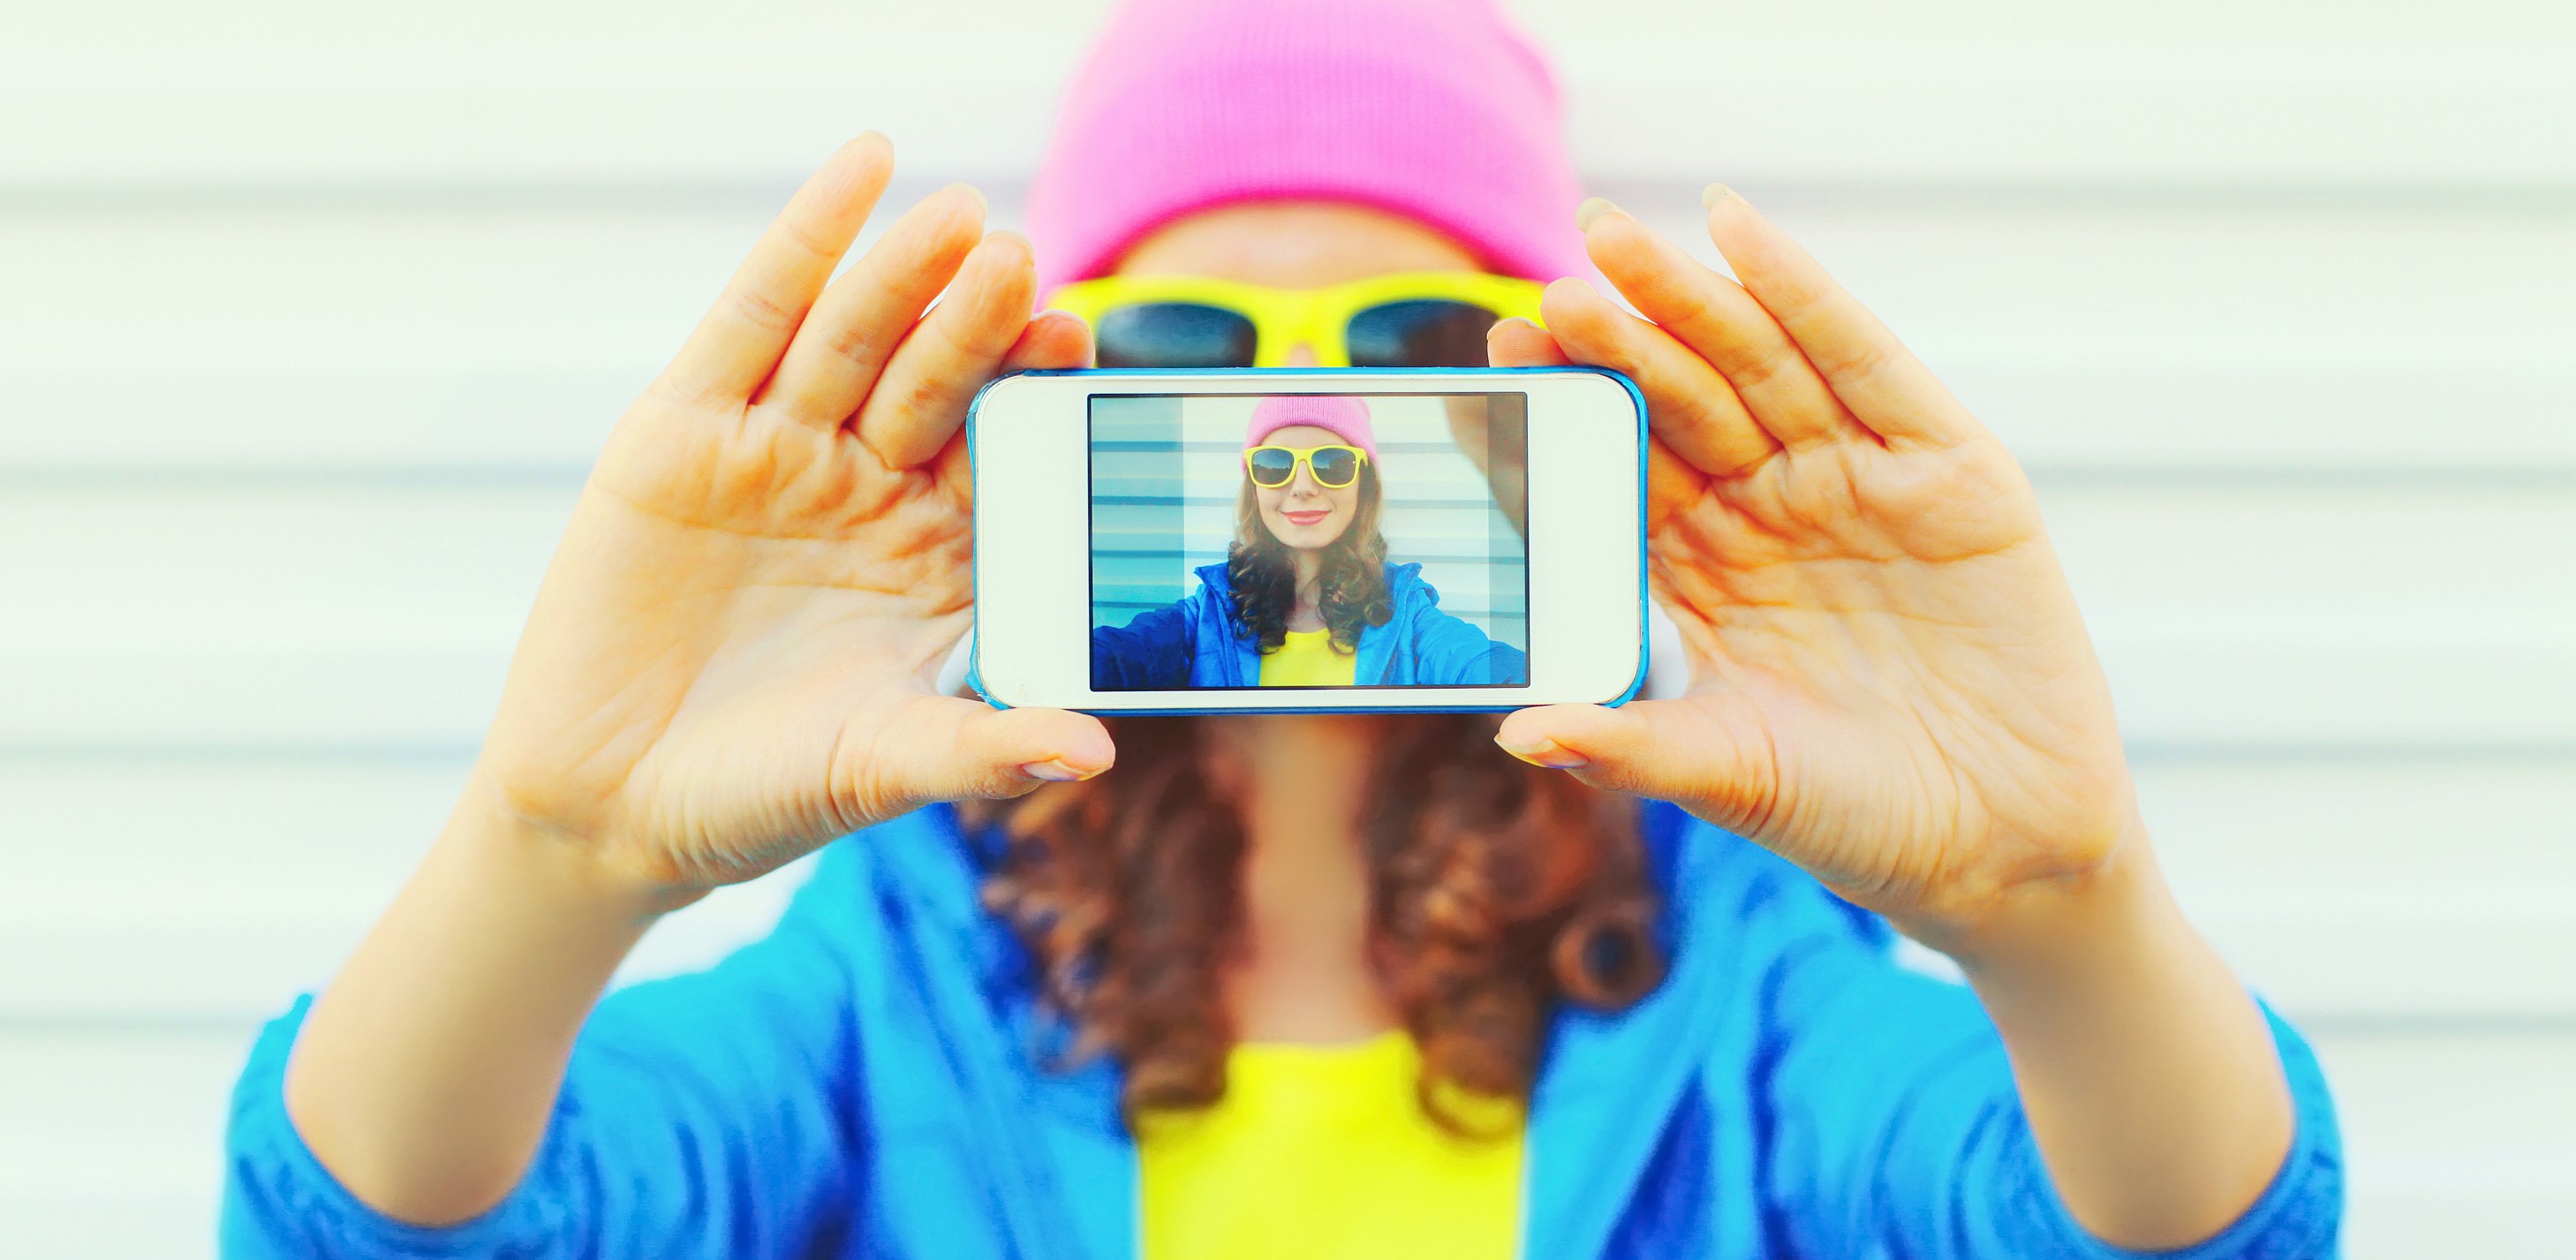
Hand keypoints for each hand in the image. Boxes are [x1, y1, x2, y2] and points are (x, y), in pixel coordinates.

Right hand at [475, 136, 1112, 896]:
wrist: (608, 811)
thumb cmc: (764, 795)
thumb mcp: (880, 768)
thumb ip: (983, 749)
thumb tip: (1097, 752)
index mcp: (941, 553)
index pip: (1006, 454)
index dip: (1036, 397)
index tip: (1076, 350)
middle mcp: (871, 487)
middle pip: (937, 382)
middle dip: (977, 323)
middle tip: (1020, 261)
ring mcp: (781, 450)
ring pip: (855, 340)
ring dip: (903, 274)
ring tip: (955, 216)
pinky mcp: (686, 431)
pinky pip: (752, 321)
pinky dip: (803, 244)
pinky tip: (859, 173)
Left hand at [1489, 188, 2136, 951]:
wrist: (2002, 853)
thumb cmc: (1854, 816)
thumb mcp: (1730, 773)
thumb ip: (1627, 744)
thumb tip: (1516, 731)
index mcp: (1705, 567)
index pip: (1618, 468)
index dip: (1564, 414)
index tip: (1496, 361)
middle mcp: (1772, 508)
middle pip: (1679, 401)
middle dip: (1615, 340)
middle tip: (1547, 289)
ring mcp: (1859, 481)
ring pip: (1759, 365)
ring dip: (1688, 300)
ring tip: (1612, 244)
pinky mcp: (1949, 469)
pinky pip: (1867, 363)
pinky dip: (1807, 294)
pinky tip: (1742, 230)